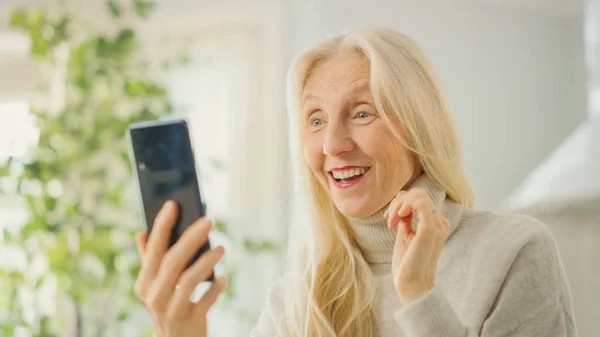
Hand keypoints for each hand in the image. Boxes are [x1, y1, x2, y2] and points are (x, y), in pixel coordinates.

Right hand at [134, 200, 227, 336]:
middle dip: (191, 238)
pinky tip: (224, 279)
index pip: (153, 250)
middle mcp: (153, 297)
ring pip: (189, 280)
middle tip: (209, 221)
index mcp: (144, 283)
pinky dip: (217, 288)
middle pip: (173, 262)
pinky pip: (206, 300)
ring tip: (221, 248)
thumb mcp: (155, 286)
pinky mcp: (189, 323)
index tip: (173, 204)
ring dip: (207, 261)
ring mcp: (170, 311)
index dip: (162, 226)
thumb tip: (141, 231)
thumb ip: (150, 260)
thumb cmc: (168, 306)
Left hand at [384, 188, 449, 304]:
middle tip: (388, 219)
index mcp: (435, 224)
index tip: (389, 219)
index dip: (401, 203)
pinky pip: (420, 203)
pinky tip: (397, 216)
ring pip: (418, 196)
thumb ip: (406, 219)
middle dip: (398, 202)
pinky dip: (405, 204)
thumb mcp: (405, 235)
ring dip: (399, 204)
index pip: (420, 199)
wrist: (411, 285)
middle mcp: (440, 223)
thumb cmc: (407, 265)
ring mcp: (437, 225)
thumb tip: (402, 202)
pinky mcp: (430, 229)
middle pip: (419, 194)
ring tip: (391, 220)